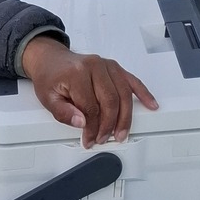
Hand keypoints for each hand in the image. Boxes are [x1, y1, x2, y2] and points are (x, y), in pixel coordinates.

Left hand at [21, 34, 157, 147]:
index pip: (91, 107)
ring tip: (122, 133)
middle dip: (109, 125)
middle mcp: (95, 66)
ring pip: (124, 94)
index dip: (92, 128)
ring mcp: (107, 66)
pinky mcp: (115, 68)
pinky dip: (143, 94)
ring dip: (125, 117)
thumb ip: (64, 112)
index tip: (90, 139)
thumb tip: (82, 123)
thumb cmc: (50, 77)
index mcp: (77, 74)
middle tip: (104, 138)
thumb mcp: (48, 98)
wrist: (51, 59)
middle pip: (110, 101)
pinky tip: (151, 104)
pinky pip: (132, 81)